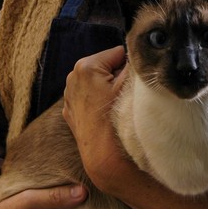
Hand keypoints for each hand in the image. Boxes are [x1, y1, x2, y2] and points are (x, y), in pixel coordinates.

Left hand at [63, 46, 129, 187]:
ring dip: (107, 88)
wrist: (103, 155)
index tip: (131, 81)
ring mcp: (69, 94)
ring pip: (97, 81)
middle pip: (105, 66)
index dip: (128, 66)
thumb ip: (133, 64)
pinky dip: (97, 100)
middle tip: (123, 94)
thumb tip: (138, 54)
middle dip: (116, 76)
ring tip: (113, 105)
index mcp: (86, 66)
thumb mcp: (129, 85)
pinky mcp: (70, 109)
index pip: (117, 53)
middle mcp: (73, 76)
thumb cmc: (116, 118)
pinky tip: (103, 112)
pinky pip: (88, 96)